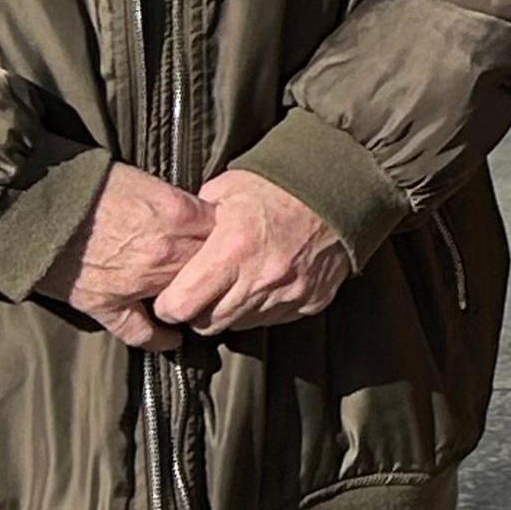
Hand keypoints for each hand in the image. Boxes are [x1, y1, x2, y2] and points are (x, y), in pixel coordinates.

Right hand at [37, 163, 216, 349]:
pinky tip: (171, 340)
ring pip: (182, 298)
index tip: (229, 238)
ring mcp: (135, 283)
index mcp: (178, 214)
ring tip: (202, 302)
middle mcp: (165, 252)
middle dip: (217, 269)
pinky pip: (139, 331)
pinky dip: (157, 338)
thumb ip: (177, 201)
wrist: (30, 200)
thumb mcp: (144, 178)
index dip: (227, 234)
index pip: (223, 232)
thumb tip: (199, 214)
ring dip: (193, 300)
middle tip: (221, 272)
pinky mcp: (103, 304)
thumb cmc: (86, 180)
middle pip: (210, 268)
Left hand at [152, 170, 358, 337]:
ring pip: (240, 325)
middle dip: (198, 311)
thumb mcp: (228, 190)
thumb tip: (179, 237)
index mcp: (232, 250)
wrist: (342, 187)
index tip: (170, 296)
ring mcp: (288, 293)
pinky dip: (263, 308)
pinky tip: (265, 284)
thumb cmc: (282, 184)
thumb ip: (198, 220)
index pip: (181, 306)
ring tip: (235, 285)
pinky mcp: (311, 300)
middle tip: (202, 292)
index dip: (169, 304)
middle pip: (207, 324)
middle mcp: (259, 279)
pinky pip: (273, 319)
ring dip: (231, 311)